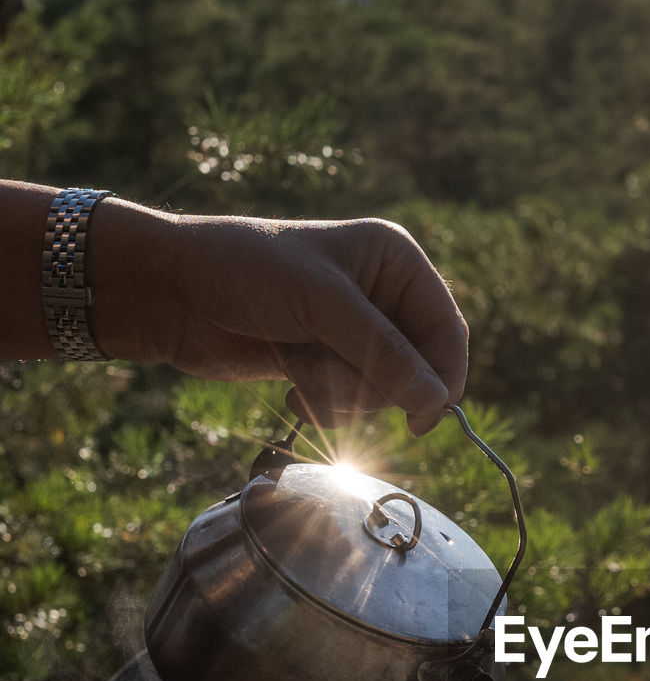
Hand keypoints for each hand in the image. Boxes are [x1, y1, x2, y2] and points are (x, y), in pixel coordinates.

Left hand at [91, 201, 467, 436]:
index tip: (423, 418)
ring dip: (341, 392)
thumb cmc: (245, 273)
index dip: (442, 376)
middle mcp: (384, 295)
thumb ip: (386, 355)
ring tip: (299, 367)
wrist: (172, 293)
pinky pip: (353, 403)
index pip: (447, 330)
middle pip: (420, 370)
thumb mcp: (324, 306)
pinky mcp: (329, 361)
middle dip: (374, 383)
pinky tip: (290, 383)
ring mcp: (356, 332)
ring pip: (385, 393)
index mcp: (396, 262)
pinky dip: (324, 401)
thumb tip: (439, 403)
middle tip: (331, 373)